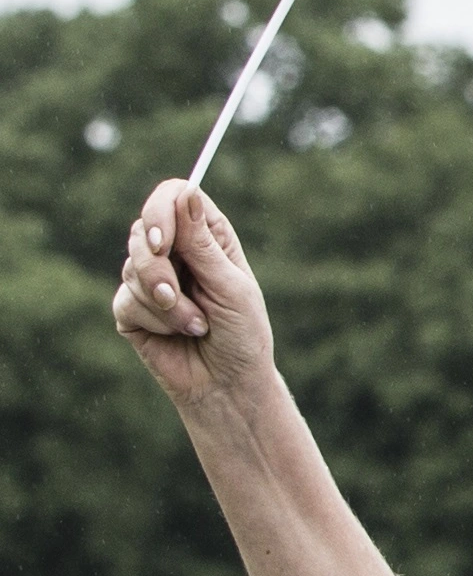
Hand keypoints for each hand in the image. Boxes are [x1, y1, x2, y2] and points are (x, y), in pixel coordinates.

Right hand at [110, 178, 274, 411]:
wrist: (228, 384)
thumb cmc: (242, 334)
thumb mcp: (230, 286)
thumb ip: (202, 243)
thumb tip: (185, 192)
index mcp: (208, 238)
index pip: (174, 196)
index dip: (162, 210)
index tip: (163, 240)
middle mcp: (177, 252)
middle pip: (143, 230)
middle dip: (158, 266)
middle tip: (176, 295)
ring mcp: (150, 279)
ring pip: (132, 267)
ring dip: (166, 302)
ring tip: (196, 325)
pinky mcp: (131, 308)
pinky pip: (126, 300)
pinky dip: (156, 320)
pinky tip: (179, 334)